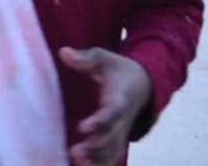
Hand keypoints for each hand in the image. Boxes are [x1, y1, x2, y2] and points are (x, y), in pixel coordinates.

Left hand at [59, 46, 152, 165]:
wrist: (143, 84)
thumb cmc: (118, 70)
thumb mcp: (104, 58)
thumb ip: (86, 57)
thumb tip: (64, 53)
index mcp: (121, 98)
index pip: (113, 112)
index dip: (100, 122)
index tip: (83, 128)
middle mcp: (123, 119)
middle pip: (112, 137)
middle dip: (96, 147)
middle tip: (76, 153)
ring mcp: (121, 131)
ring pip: (113, 150)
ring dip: (97, 159)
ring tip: (77, 163)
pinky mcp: (116, 139)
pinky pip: (110, 156)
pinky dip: (100, 164)